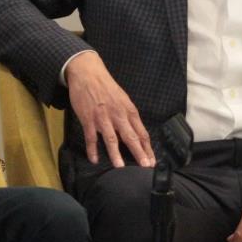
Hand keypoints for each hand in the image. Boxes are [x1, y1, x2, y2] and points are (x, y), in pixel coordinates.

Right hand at [65, 51, 153, 167]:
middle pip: (131, 137)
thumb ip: (128, 115)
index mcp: (129, 111)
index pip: (142, 132)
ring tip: (121, 167)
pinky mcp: (88, 119)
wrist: (88, 74)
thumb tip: (135, 131)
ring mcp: (103, 118)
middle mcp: (119, 115)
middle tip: (145, 166)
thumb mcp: (123, 99)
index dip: (148, 147)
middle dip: (139, 153)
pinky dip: (92, 149)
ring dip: (116, 154)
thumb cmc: (107, 87)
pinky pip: (91, 137)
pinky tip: (94, 159)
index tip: (152, 160)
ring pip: (112, 139)